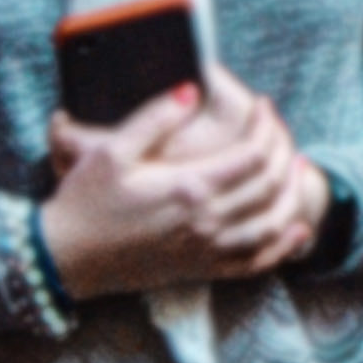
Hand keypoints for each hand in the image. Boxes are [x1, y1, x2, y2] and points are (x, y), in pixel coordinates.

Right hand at [41, 69, 317, 300]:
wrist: (66, 260)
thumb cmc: (84, 203)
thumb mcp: (111, 152)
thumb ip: (154, 119)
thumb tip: (190, 91)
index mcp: (188, 188)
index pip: (253, 155)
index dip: (267, 126)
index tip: (264, 106)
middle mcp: (206, 223)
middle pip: (269, 185)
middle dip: (283, 151)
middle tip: (278, 129)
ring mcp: (205, 251)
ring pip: (271, 224)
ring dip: (291, 194)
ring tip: (296, 167)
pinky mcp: (199, 270)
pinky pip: (255, 263)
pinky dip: (282, 247)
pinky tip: (296, 230)